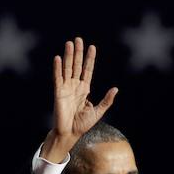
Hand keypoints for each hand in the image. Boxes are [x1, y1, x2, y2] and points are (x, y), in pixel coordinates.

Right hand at [42, 37, 117, 161]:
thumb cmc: (82, 125)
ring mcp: (66, 88)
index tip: (92, 47)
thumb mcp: (98, 111)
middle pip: (76, 65)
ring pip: (67, 68)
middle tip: (78, 39)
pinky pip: (58, 78)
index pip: (87, 70)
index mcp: (84, 89)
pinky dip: (57, 68)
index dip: (90, 59)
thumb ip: (106, 100)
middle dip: (78, 52)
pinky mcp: (58, 92)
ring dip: (68, 56)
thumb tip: (115, 89)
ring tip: (69, 43)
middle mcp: (74, 86)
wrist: (70, 133)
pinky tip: (58, 58)